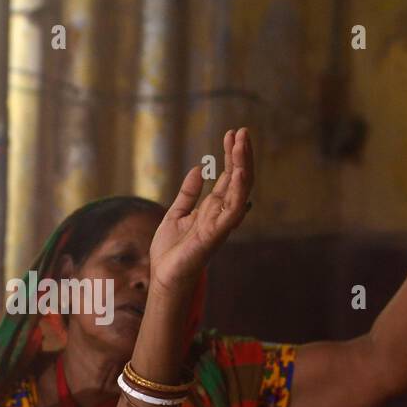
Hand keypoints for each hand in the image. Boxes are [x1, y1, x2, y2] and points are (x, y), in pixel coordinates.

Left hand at [148, 127, 253, 292]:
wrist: (164, 275)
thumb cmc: (171, 250)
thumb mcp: (176, 213)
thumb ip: (188, 193)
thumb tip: (200, 169)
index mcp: (212, 208)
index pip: (228, 177)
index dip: (230, 155)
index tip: (230, 134)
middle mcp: (221, 213)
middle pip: (238, 179)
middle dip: (240, 155)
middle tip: (241, 131)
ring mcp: (222, 223)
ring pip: (240, 190)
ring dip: (242, 165)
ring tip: (241, 143)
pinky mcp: (217, 233)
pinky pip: (233, 210)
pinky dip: (238, 190)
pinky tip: (240, 171)